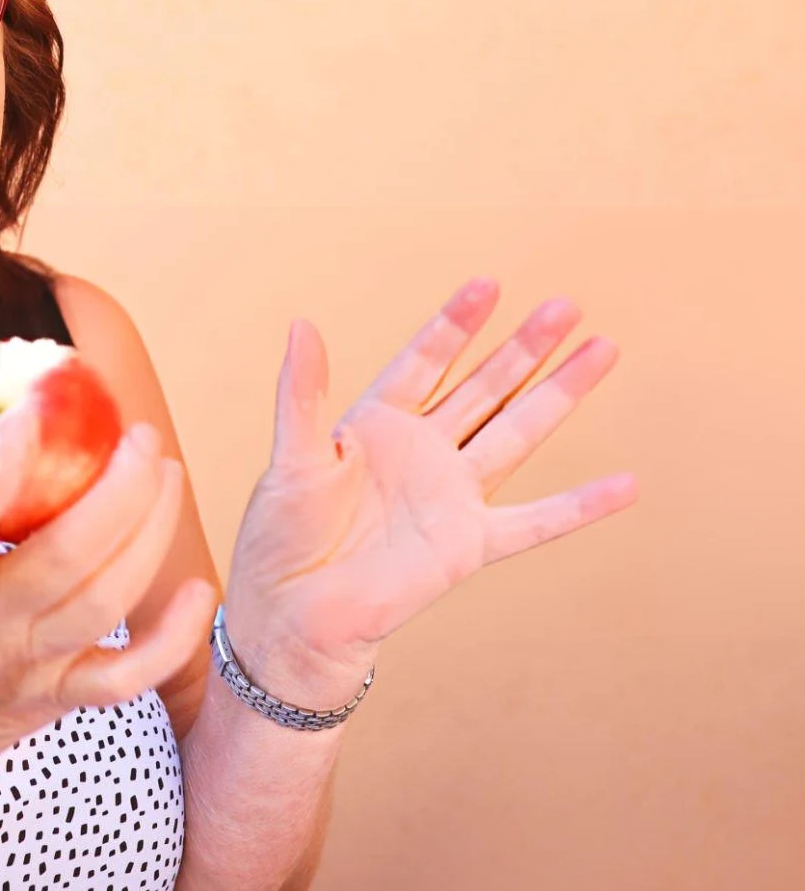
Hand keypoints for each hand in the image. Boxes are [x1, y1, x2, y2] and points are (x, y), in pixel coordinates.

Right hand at [0, 411, 219, 778]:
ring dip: (148, 536)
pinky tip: (198, 590)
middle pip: (60, 559)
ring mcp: (23, 665)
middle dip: (117, 492)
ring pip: (102, 603)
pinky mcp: (59, 697)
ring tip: (167, 476)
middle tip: (142, 438)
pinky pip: (127, 676)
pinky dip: (172, 639)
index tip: (28, 413)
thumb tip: (0, 411)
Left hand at [222, 279, 638, 707]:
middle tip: (566, 305)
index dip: (455, 325)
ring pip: (515, 433)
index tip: (488, 285)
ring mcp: (450, 496)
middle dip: (523, 347)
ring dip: (558, 394)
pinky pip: (535, 522)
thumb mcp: (290, 457)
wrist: (295, 618)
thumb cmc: (279, 538)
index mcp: (374, 425)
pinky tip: (625, 485)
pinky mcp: (468, 545)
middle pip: (483, 387)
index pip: (423, 362)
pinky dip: (580, 506)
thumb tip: (301, 323)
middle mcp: (420, 453)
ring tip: (603, 349)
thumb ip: (302, 393)